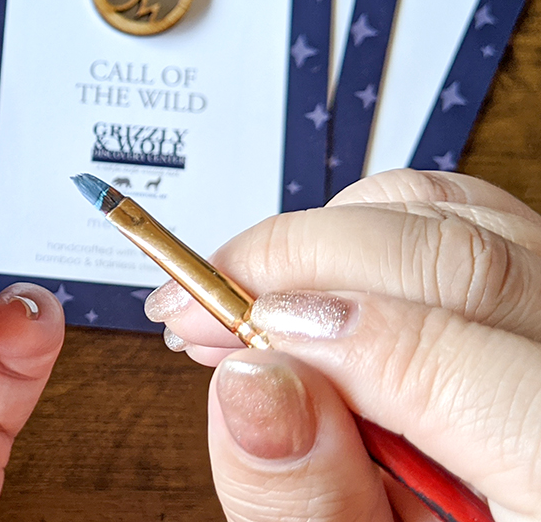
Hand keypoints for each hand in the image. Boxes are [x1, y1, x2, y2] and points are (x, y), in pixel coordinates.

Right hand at [144, 169, 540, 521]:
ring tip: (255, 295)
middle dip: (300, 260)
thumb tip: (248, 387)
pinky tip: (318, 278)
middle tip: (204, 303)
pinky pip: (466, 214)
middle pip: (455, 256)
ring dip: (330, 236)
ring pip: (458, 212)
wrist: (497, 516)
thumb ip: (313, 502)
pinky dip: (372, 225)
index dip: (323, 336)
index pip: (452, 362)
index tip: (226, 338)